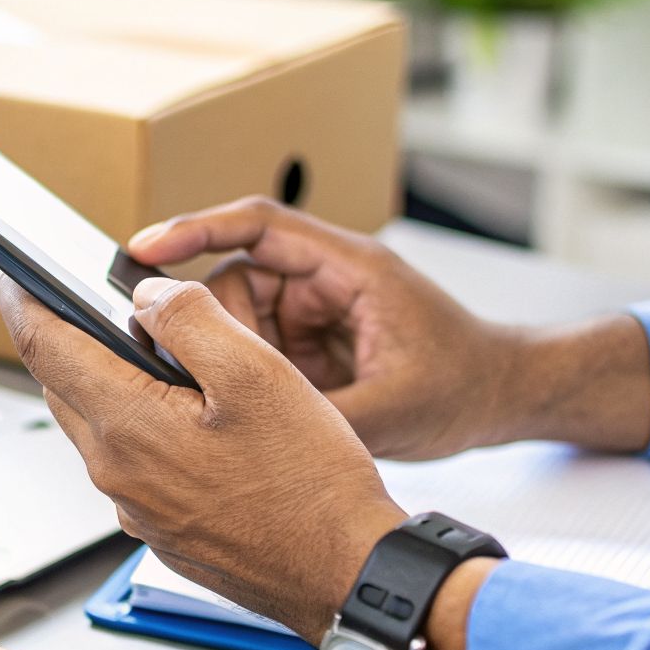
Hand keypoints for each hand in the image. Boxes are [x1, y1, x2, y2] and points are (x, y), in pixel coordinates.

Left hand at [0, 271, 404, 642]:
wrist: (343, 574)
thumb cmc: (311, 484)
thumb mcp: (258, 373)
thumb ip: (191, 318)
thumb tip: (148, 295)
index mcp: (128, 426)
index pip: (43, 348)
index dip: (22, 300)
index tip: (13, 272)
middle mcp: (116, 473)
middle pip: (65, 385)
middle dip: (71, 337)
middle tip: (96, 300)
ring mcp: (136, 508)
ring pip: (100, 424)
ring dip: (113, 382)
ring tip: (163, 353)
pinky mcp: (161, 528)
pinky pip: (132, 463)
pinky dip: (143, 426)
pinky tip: (193, 416)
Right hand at [126, 197, 534, 460]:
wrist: (505, 398)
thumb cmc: (467, 384)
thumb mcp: (394, 411)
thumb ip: (319, 416)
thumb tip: (247, 423)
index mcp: (349, 269)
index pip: (257, 226)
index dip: (194, 228)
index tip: (144, 247)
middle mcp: (324, 280)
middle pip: (232, 279)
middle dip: (213, 325)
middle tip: (207, 373)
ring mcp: (313, 310)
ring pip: (236, 319)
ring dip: (233, 360)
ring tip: (255, 404)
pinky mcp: (307, 341)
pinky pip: (254, 350)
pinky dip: (246, 378)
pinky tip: (258, 412)